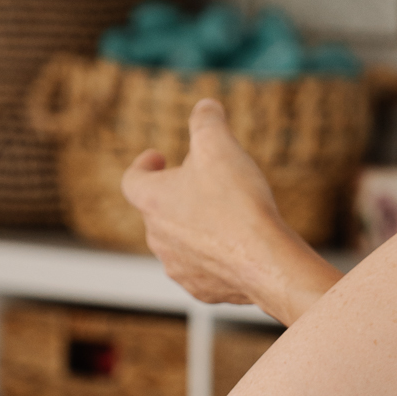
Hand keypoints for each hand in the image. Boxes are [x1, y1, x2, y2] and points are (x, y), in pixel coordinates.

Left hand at [122, 98, 337, 321]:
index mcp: (153, 202)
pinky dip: (213, 255)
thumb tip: (205, 106)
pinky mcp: (201, 289)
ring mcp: (178, 267)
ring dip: (193, 226)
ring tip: (223, 213)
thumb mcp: (219, 145)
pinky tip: (236, 245)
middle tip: (203, 180)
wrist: (264, 260)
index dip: (143, 165)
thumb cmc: (237, 203)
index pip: (132, 180)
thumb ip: (206, 120)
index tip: (158, 157)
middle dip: (176, 193)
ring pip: (179, 241)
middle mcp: (158, 238)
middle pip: (157, 210)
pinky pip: (201, 267)